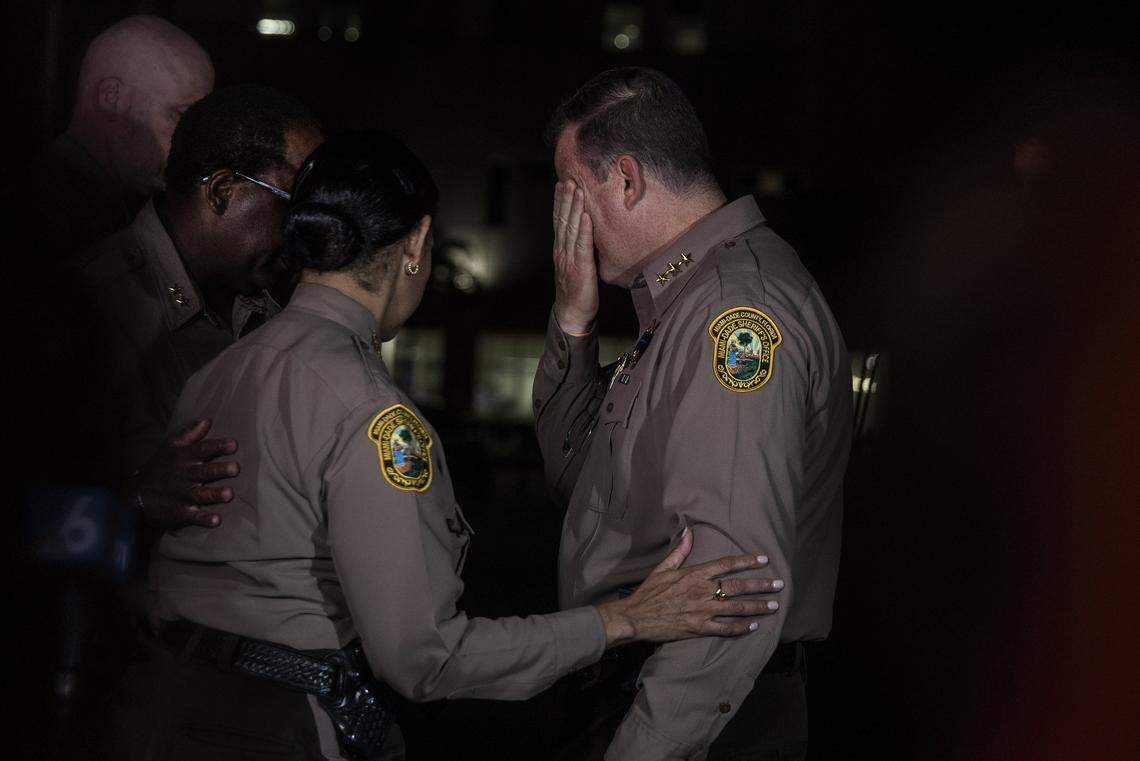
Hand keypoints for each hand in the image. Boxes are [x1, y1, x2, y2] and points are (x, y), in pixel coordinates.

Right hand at [130, 419, 239, 528]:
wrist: (136, 496)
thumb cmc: (160, 467)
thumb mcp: (170, 447)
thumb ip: (190, 434)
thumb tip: (208, 420)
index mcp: (184, 458)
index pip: (202, 450)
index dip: (218, 447)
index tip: (234, 445)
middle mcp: (185, 476)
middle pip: (204, 472)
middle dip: (219, 470)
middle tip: (236, 468)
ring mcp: (183, 495)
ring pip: (201, 494)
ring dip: (215, 495)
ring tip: (229, 494)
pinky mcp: (180, 512)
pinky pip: (194, 516)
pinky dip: (204, 519)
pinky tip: (216, 520)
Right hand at [552, 180, 598, 334]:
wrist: (572, 314)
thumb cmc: (577, 290)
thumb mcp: (576, 265)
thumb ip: (579, 249)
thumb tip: (589, 232)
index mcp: (561, 250)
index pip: (559, 221)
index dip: (560, 202)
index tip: (562, 183)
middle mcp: (562, 251)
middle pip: (563, 220)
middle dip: (566, 198)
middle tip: (569, 178)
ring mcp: (569, 259)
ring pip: (570, 229)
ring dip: (574, 208)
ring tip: (576, 189)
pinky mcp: (580, 268)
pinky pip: (582, 246)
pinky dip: (584, 230)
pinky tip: (586, 216)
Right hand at [597, 529, 782, 645]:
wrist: (635, 617)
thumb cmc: (649, 593)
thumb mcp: (663, 568)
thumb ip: (680, 551)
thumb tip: (689, 531)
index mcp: (694, 574)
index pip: (726, 565)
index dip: (747, 561)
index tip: (763, 560)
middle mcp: (701, 591)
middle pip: (737, 586)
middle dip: (760, 585)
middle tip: (779, 585)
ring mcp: (701, 611)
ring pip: (735, 608)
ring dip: (757, 607)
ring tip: (773, 606)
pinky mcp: (698, 628)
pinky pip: (724, 629)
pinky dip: (740, 628)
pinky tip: (753, 626)